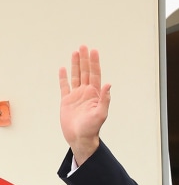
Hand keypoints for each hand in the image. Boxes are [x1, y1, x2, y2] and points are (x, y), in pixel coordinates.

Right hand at [59, 46, 109, 165]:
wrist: (80, 138)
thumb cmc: (92, 128)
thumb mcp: (101, 114)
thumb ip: (105, 99)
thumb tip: (108, 85)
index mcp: (95, 95)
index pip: (95, 74)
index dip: (94, 63)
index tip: (94, 51)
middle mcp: (86, 93)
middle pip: (85, 72)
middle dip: (85, 59)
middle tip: (84, 46)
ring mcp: (76, 96)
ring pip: (75, 76)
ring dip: (75, 64)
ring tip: (75, 52)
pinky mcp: (67, 101)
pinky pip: (64, 86)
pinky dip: (63, 77)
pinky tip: (63, 68)